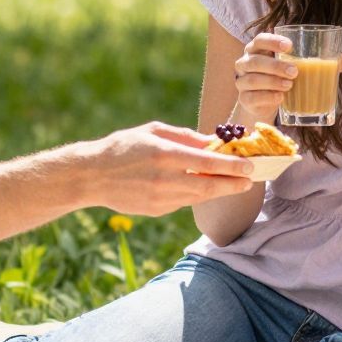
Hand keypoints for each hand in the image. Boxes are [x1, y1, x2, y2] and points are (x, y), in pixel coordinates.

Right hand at [85, 122, 254, 213]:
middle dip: (233, 184)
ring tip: (233, 184)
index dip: (232, 167)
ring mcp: (160, 198)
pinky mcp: (156, 210)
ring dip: (218, 191)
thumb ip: (185, 137)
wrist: (91, 176)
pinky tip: (199, 187)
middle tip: (249, 181)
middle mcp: (164, 179)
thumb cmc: (123, 146)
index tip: (249, 166)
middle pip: (209, 187)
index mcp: (165, 154)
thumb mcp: (153, 131)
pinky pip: (183, 202)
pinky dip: (194, 195)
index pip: (208, 164)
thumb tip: (213, 143)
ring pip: (199, 198)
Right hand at [230, 34, 341, 124]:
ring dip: (272, 82)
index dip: (272, 41)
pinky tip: (280, 99)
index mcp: (258, 49)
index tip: (290, 46)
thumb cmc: (282, 79)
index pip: (260, 39)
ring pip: (252, 79)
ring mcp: (242, 81)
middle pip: (255, 61)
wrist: (264, 104)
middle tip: (295, 72)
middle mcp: (246, 62)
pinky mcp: (244, 99)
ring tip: (290, 86)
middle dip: (275, 65)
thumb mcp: (300, 69)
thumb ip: (320, 62)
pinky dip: (267, 98)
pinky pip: (251, 97)